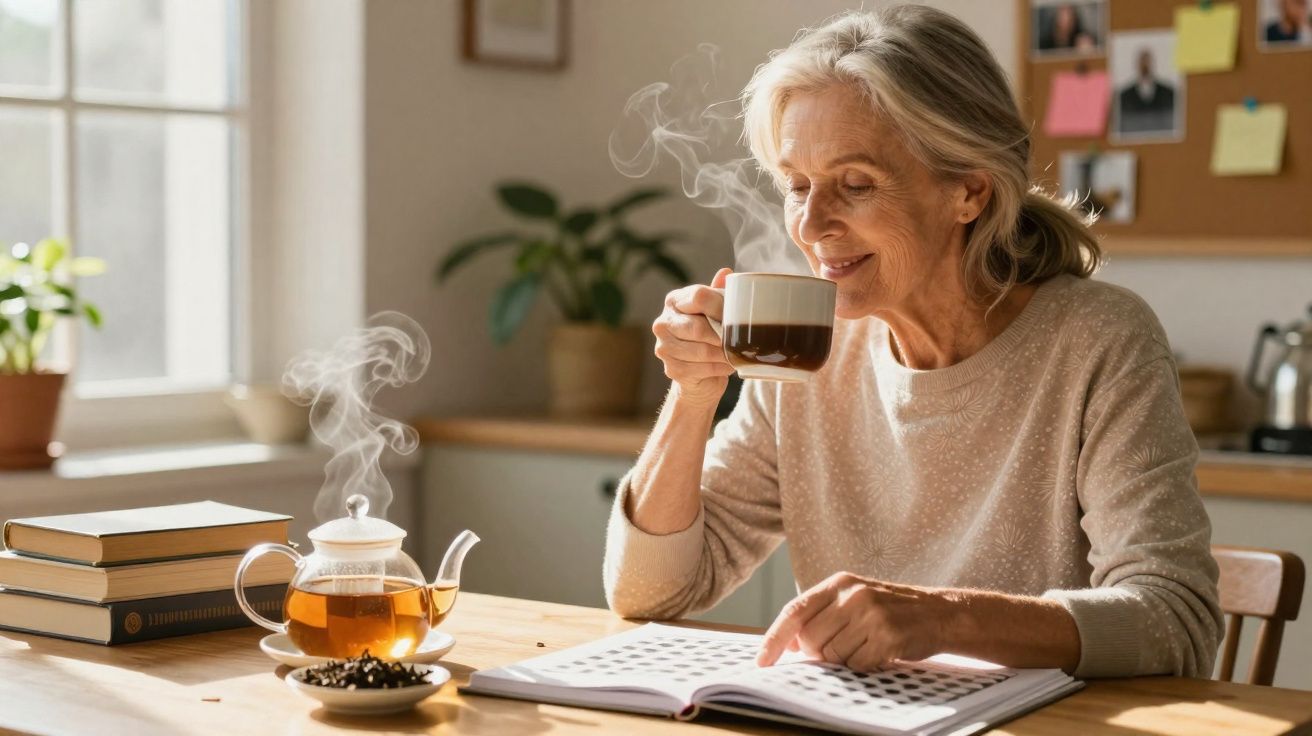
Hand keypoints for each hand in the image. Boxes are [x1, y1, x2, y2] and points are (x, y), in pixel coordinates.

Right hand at [652, 267, 734, 407]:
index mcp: (674, 301)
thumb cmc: (708, 333)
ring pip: (703, 351)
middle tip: (739, 339)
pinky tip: (727, 365)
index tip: (737, 316)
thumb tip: (726, 272)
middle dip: (722, 335)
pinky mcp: (671, 369)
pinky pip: (702, 369)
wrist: (698, 371)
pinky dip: (720, 368)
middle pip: (698, 328)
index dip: (721, 307)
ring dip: (724, 354)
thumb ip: (718, 293)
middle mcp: (663, 323)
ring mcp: (664, 348)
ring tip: (736, 353)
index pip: (699, 297)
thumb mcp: (714, 310)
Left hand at [756, 572, 951, 671]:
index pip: (794, 611)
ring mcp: (871, 614)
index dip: (774, 638)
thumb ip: (820, 615)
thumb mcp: (853, 599)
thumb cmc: (888, 610)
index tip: (761, 661)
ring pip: (832, 655)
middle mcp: (853, 595)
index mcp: (839, 583)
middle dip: (818, 653)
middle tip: (842, 647)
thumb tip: (786, 644)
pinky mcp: (887, 636)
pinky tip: (878, 651)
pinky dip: (863, 665)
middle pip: (810, 640)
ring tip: (865, 645)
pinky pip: (856, 665)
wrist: (938, 613)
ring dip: (844, 660)